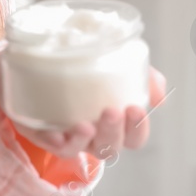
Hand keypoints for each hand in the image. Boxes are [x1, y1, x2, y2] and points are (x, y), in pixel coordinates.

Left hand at [0, 60, 166, 162]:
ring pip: (78, 150)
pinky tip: (56, 132)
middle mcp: (91, 132)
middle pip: (108, 149)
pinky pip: (45, 142)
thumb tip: (159, 94)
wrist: (41, 44)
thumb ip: (139, 73)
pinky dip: (52, 140)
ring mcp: (63, 133)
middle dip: (112, 133)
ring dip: (83, 140)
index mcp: (114, 120)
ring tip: (85, 124)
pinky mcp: (36, 127)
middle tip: (110, 111)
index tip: (136, 108)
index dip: (138, 129)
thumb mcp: (115, 59)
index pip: (133, 138)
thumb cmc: (84, 58)